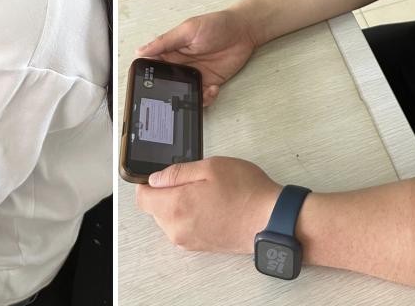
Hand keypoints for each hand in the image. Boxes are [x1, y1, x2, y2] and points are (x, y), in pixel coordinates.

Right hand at [136, 9, 257, 105]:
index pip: (153, 66)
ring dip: (188, 98)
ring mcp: (195, 75)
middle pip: (167, 84)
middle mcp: (181, 65)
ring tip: (197, 93)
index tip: (146, 85)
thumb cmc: (216, 24)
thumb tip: (140, 51)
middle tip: (174, 96)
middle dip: (168, 93)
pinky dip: (206, 98)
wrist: (243, 31)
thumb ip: (165, 41)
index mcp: (171, 51)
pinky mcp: (209, 82)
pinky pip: (202, 96)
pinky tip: (213, 88)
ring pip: (184, 94)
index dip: (147, 76)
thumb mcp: (187, 30)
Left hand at [136, 157, 281, 253]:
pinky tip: (213, 206)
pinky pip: (185, 228)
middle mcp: (178, 229)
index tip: (162, 175)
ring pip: (170, 219)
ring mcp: (189, 240)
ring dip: (181, 205)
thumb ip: (177, 172)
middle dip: (167, 193)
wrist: (272, 221)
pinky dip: (192, 216)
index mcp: (175, 207)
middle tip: (194, 180)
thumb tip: (156, 178)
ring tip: (208, 193)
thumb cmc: (246, 193)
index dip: (149, 183)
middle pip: (156, 209)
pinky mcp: (201, 246)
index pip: (142, 198)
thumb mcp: (211, 167)